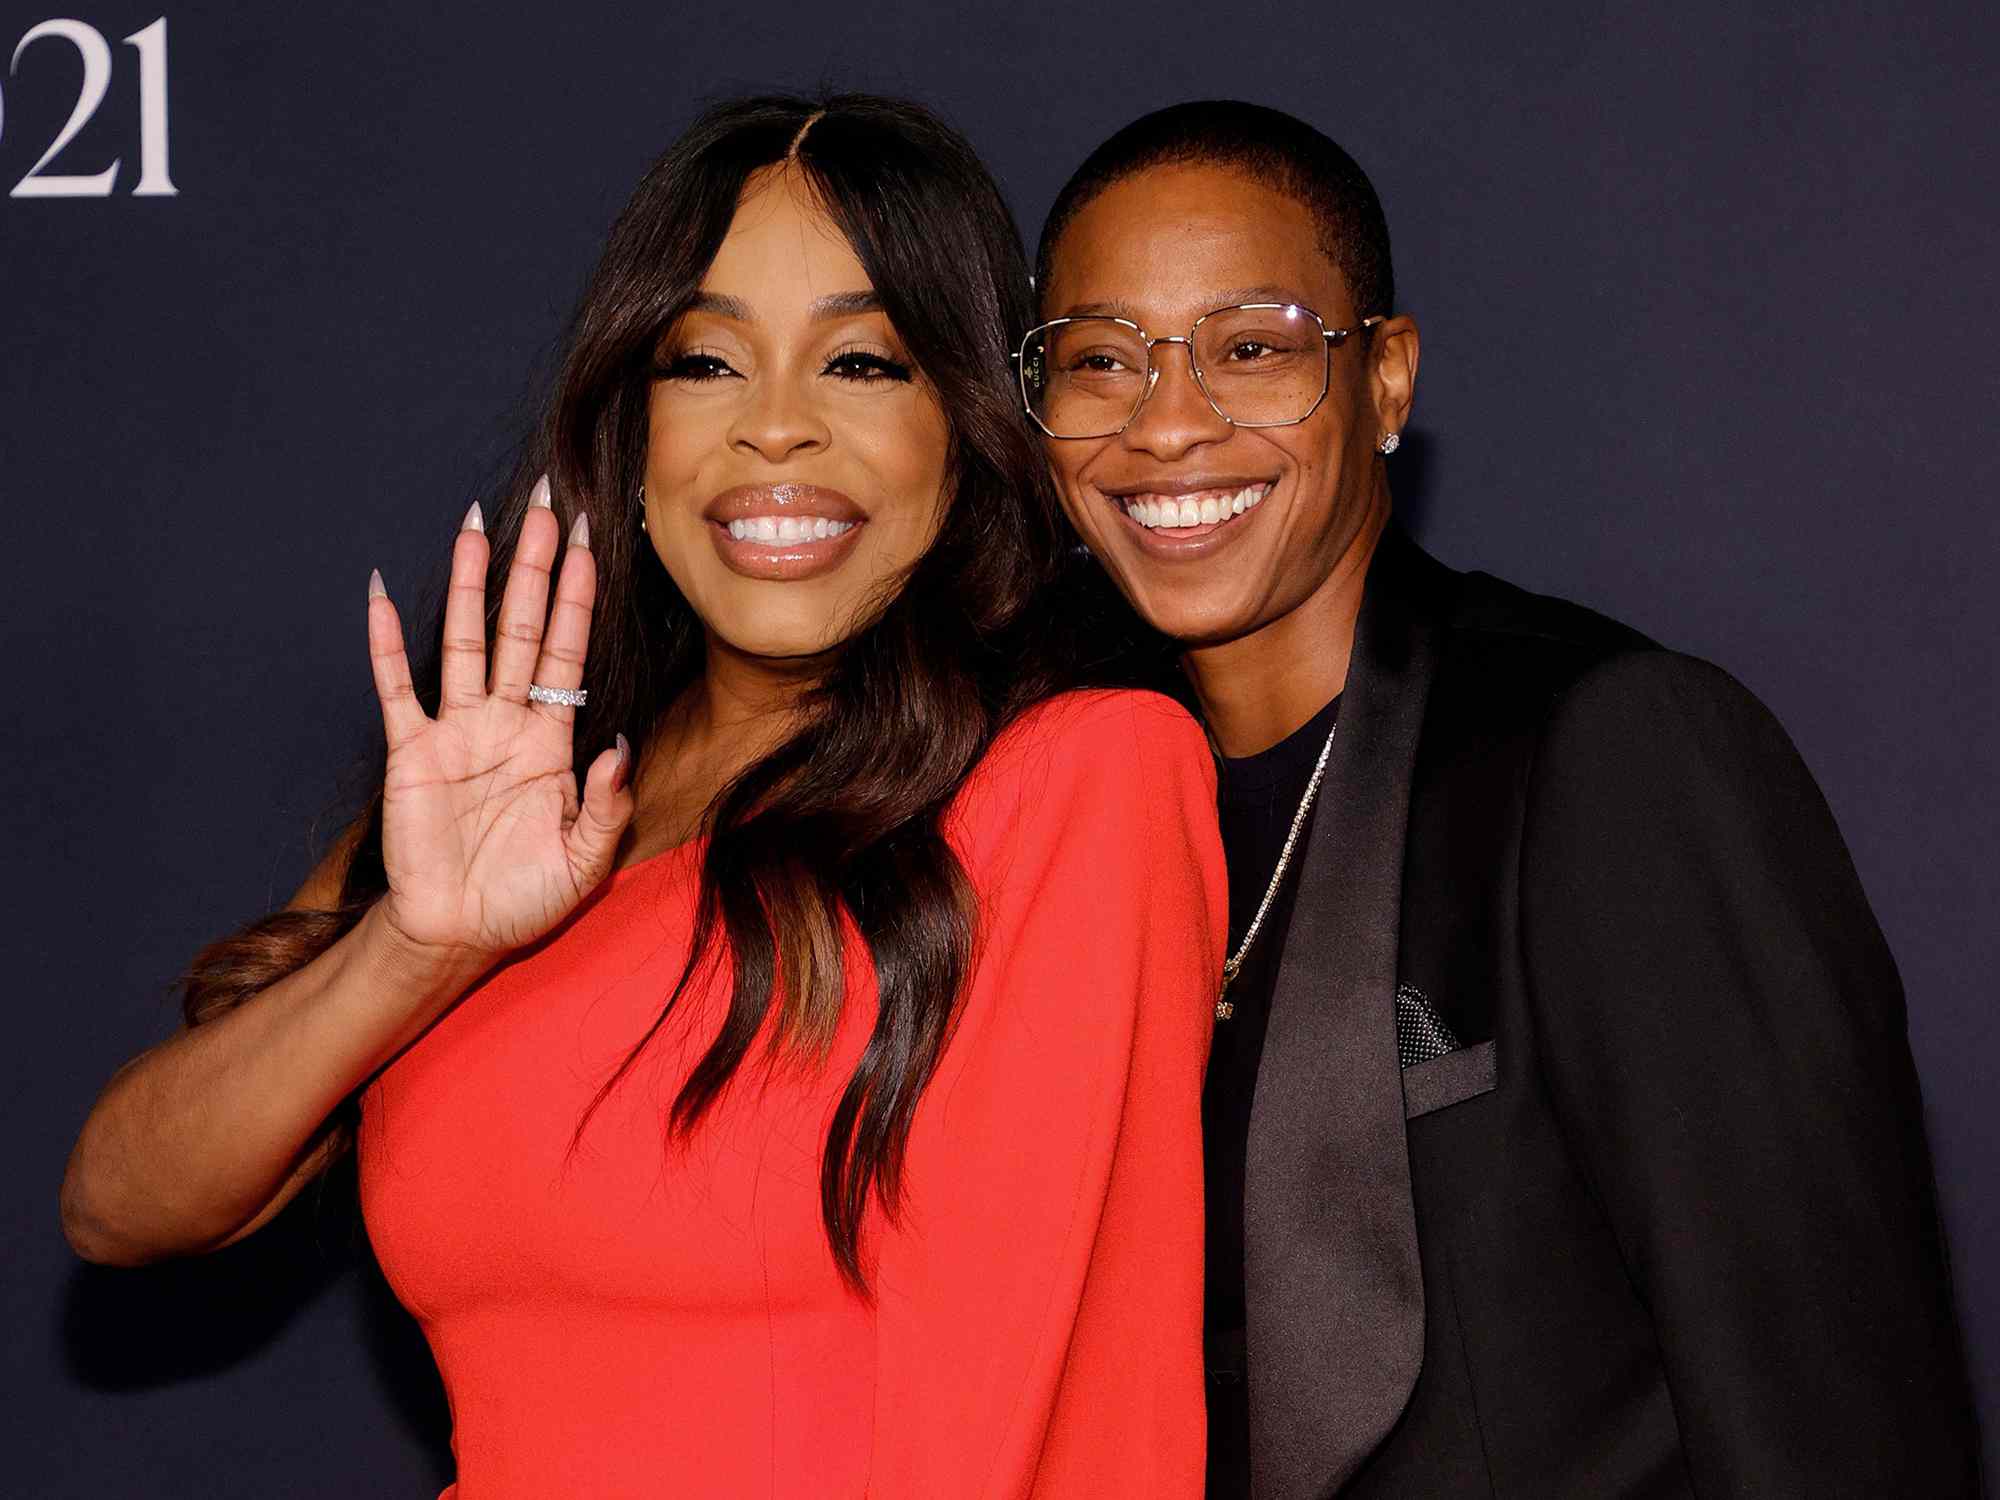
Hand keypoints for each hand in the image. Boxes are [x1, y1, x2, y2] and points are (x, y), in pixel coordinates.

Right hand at [364, 476, 633, 962]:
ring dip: (467, 586)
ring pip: (465, 641)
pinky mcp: (411, 752)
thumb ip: (606, 803)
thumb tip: (617, 744)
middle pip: (523, 627)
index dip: (581, 596)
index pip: (570, 652)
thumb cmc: (526, 897)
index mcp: (552, 740)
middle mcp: (506, 721)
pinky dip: (386, 644)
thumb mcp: (586, 859)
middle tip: (546, 505)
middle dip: (535, 567)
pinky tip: (381, 595)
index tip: (593, 541)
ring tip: (475, 527)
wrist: (461, 933)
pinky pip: (397, 689)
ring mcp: (456, 731)